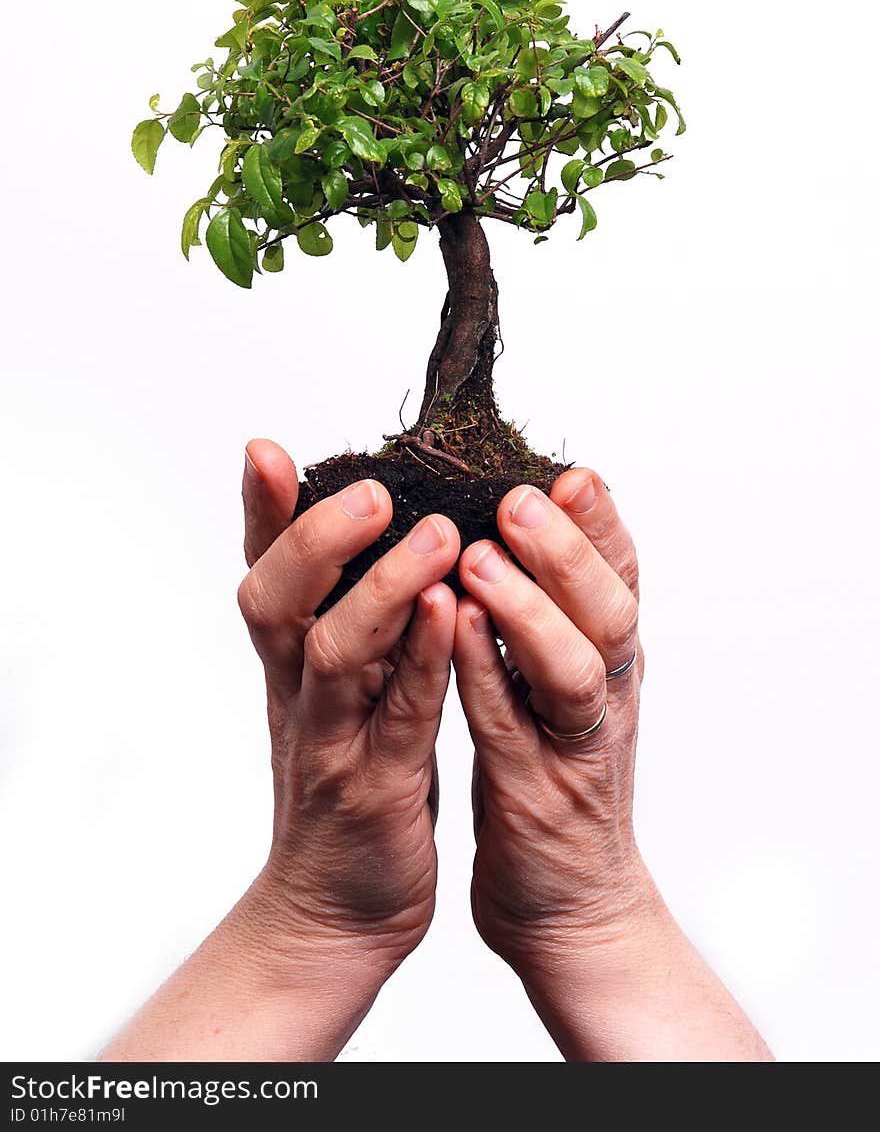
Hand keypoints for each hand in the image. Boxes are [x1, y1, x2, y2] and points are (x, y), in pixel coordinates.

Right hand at [238, 439, 459, 982]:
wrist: (334, 913)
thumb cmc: (350, 784)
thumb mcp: (335, 695)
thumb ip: (342, 619)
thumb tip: (359, 537)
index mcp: (291, 664)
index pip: (265, 573)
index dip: (261, 513)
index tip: (264, 449)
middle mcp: (298, 693)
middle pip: (275, 600)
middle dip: (314, 536)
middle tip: (368, 488)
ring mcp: (330, 741)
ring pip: (333, 651)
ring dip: (380, 587)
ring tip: (435, 533)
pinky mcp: (375, 787)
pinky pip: (398, 714)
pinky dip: (420, 659)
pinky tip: (449, 611)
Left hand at [453, 469, 771, 1060]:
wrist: (568, 909)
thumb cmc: (552, 781)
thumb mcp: (560, 688)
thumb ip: (553, 616)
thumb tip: (529, 529)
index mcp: (608, 662)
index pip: (618, 578)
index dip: (601, 524)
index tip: (573, 471)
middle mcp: (604, 697)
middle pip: (608, 609)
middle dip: (569, 548)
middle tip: (529, 493)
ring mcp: (573, 749)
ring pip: (572, 668)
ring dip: (528, 607)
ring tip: (478, 555)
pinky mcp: (535, 796)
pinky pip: (511, 729)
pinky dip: (485, 677)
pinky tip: (452, 631)